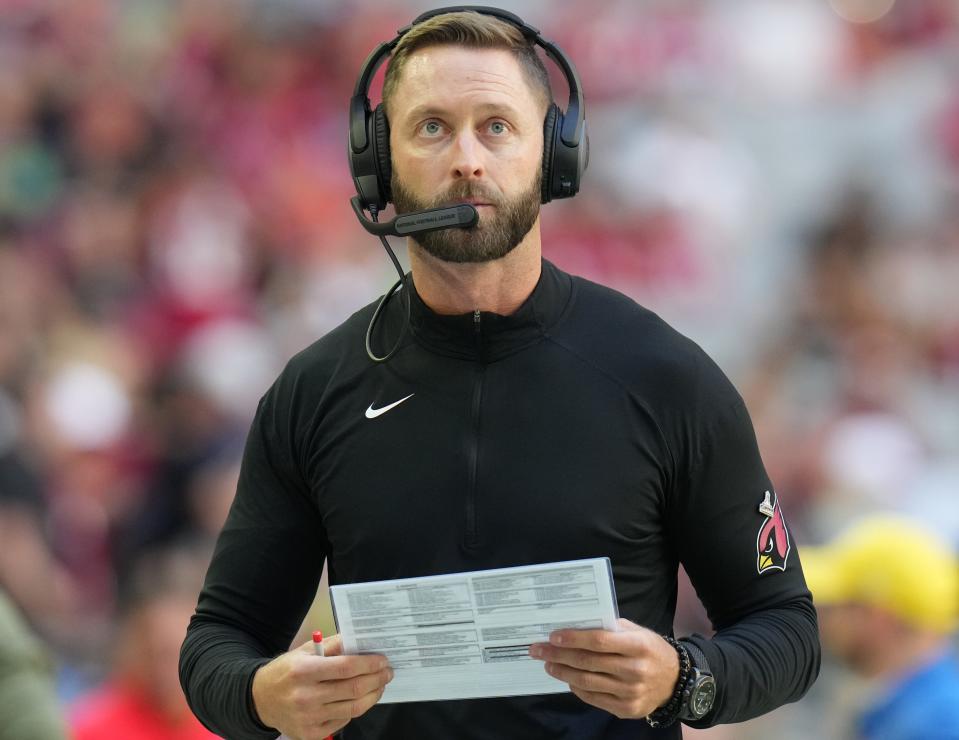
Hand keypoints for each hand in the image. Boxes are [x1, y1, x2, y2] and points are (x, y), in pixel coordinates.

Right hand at [251, 634, 392, 738]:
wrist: (260, 700)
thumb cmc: (287, 671)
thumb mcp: (305, 651)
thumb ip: (333, 645)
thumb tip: (362, 641)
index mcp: (303, 671)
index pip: (346, 667)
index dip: (369, 664)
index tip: (383, 660)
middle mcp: (305, 697)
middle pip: (353, 689)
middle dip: (376, 679)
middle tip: (387, 672)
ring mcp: (308, 718)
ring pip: (353, 708)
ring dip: (372, 695)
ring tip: (379, 685)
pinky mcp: (311, 734)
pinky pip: (343, 721)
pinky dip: (355, 709)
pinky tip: (359, 698)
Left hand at [528, 618, 678, 719]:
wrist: (675, 681)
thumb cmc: (650, 650)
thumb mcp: (637, 632)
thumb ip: (610, 628)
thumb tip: (577, 623)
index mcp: (638, 646)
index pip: (598, 641)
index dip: (573, 639)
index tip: (553, 636)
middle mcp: (635, 670)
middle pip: (588, 662)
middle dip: (558, 655)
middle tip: (538, 650)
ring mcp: (630, 693)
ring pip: (587, 682)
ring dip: (563, 672)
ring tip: (549, 664)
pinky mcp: (626, 710)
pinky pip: (593, 698)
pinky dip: (577, 687)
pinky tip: (568, 678)